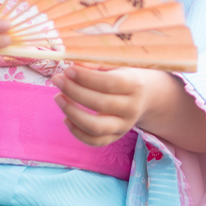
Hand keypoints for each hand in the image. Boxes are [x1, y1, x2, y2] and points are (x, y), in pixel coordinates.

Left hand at [51, 65, 205, 153]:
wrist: (148, 96)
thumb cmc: (128, 75)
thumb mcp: (119, 64)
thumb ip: (98, 64)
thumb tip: (73, 63)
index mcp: (135, 85)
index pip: (108, 83)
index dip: (86, 77)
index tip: (67, 69)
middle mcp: (131, 108)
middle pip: (100, 104)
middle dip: (74, 91)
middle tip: (57, 79)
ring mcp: (124, 126)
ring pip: (96, 127)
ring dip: (73, 113)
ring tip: (58, 97)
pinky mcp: (115, 137)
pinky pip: (95, 141)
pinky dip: (77, 133)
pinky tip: (66, 118)